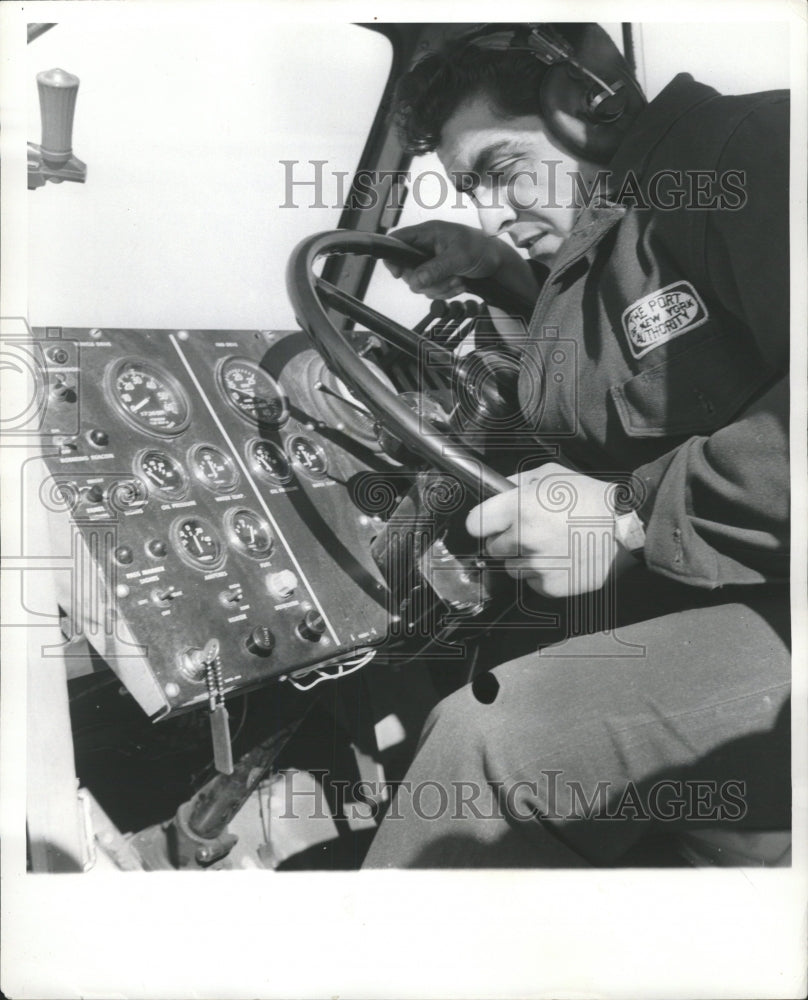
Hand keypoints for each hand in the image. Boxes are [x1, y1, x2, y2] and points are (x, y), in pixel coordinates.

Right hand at [384, 221, 537, 302]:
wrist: (498, 262)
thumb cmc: (481, 249)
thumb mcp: (459, 257)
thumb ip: (435, 269)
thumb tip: (414, 281)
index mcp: (428, 233)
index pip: (398, 241)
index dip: (393, 258)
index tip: (399, 274)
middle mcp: (426, 247)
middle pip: (408, 270)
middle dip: (427, 281)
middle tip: (447, 278)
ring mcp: (431, 263)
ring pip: (420, 284)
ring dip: (440, 288)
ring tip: (459, 280)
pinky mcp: (437, 275)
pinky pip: (431, 290)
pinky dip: (445, 292)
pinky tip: (460, 284)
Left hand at [465, 463, 636, 598]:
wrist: (625, 529)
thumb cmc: (590, 498)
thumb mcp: (552, 474)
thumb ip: (518, 482)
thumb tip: (498, 490)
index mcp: (518, 508)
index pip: (474, 525)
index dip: (484, 523)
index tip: (491, 523)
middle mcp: (523, 539)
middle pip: (493, 548)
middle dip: (506, 541)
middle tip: (529, 533)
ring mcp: (536, 566)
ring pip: (512, 569)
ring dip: (524, 560)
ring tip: (550, 547)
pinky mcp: (550, 586)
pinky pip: (533, 583)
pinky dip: (543, 575)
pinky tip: (562, 560)